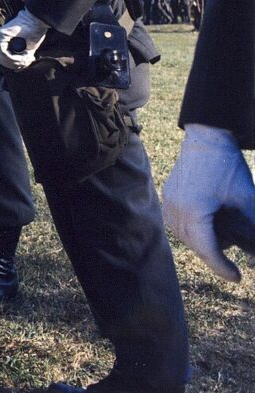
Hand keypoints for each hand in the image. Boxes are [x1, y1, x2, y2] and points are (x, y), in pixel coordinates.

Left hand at [0, 8, 47, 70]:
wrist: (37, 21)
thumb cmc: (34, 34)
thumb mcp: (26, 51)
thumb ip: (19, 59)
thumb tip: (16, 70)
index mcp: (4, 42)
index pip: (2, 59)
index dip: (12, 65)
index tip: (23, 65)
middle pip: (0, 60)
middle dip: (13, 65)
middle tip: (26, 63)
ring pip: (1, 57)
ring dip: (14, 62)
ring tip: (25, 59)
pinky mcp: (0, 34)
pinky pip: (2, 52)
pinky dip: (12, 57)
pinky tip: (22, 57)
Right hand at [163, 124, 254, 280]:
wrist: (208, 138)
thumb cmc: (228, 168)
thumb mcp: (247, 201)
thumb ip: (253, 230)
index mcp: (194, 212)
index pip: (208, 251)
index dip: (223, 268)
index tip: (238, 278)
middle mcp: (176, 208)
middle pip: (195, 245)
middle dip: (214, 255)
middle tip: (233, 261)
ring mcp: (169, 201)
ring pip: (184, 236)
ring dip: (202, 242)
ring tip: (223, 238)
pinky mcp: (168, 195)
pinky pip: (177, 222)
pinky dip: (192, 229)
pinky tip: (207, 225)